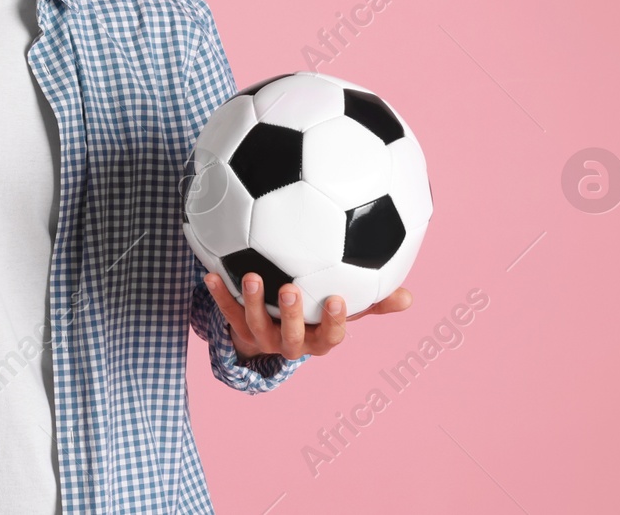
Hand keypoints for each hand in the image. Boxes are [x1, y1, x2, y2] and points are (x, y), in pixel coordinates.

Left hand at [205, 271, 411, 359]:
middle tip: (290, 288)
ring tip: (251, 276)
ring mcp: (262, 337)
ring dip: (253, 302)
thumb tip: (409, 297)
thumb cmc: (316, 314)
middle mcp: (290, 344)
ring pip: (256, 326)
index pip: (330, 338)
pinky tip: (210, 275)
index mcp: (317, 341)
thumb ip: (372, 301)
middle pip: (291, 337)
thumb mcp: (343, 309)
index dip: (333, 322)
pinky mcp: (238, 327)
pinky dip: (219, 295)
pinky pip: (227, 312)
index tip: (336, 298)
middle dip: (291, 315)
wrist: (274, 330)